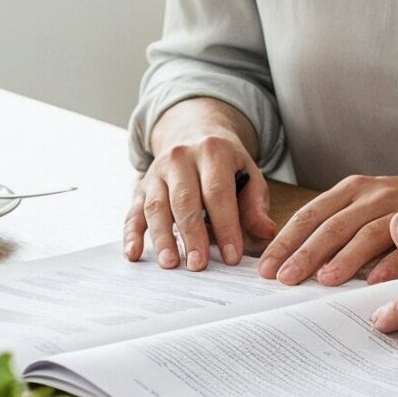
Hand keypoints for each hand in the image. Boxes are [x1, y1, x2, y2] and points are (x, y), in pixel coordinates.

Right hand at [125, 98, 275, 269]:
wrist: (193, 131)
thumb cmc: (225, 163)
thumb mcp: (248, 173)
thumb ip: (255, 204)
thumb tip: (267, 232)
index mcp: (212, 152)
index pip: (218, 193)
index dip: (225, 226)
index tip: (232, 257)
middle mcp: (180, 158)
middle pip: (184, 201)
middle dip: (192, 235)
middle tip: (198, 265)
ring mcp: (157, 172)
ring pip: (156, 207)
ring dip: (162, 237)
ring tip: (170, 264)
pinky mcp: (142, 186)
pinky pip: (133, 211)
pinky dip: (131, 234)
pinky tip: (133, 253)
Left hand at [257, 173, 397, 285]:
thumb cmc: (394, 211)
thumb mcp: (361, 210)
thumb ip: (333, 230)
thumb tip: (290, 265)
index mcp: (349, 190)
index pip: (309, 215)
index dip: (286, 241)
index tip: (267, 268)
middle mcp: (371, 194)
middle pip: (332, 225)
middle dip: (307, 253)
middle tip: (287, 279)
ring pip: (367, 233)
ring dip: (346, 258)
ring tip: (325, 280)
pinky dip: (390, 263)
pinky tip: (374, 282)